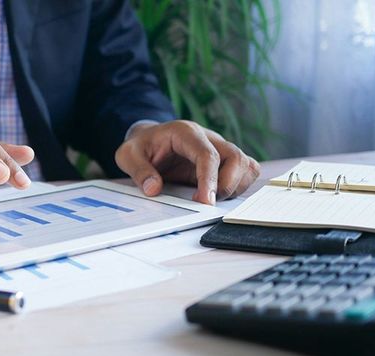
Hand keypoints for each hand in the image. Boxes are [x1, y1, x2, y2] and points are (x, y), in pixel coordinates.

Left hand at [115, 120, 259, 204]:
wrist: (148, 139)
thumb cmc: (141, 146)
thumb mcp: (128, 155)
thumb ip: (139, 171)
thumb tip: (154, 189)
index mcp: (186, 133)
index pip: (208, 154)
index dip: (210, 179)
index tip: (205, 202)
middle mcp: (209, 138)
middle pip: (236, 158)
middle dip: (227, 185)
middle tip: (205, 203)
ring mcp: (220, 148)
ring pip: (246, 165)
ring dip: (235, 186)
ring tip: (211, 198)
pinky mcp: (224, 161)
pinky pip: (246, 171)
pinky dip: (239, 186)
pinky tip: (218, 194)